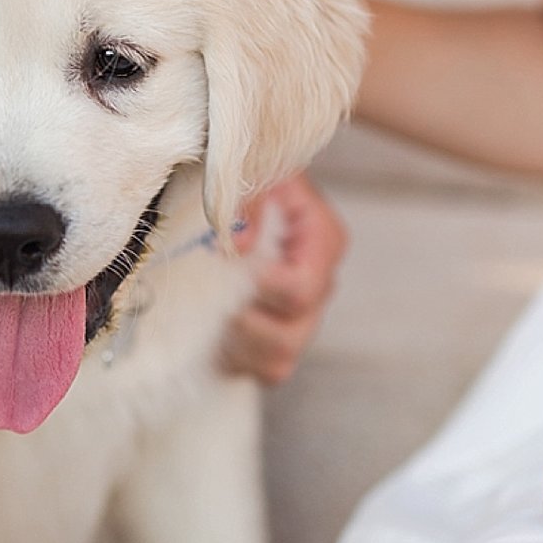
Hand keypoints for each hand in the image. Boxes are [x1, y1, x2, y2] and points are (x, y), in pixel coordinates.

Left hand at [218, 174, 346, 385]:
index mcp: (323, 243)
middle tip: (220, 299)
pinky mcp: (279, 334)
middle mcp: (319, 285)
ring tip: (219, 317)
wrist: (249, 191)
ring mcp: (301, 314)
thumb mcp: (254, 173)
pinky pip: (265, 370)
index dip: (267, 288)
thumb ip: (248, 202)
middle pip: (293, 333)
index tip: (236, 268)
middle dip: (248, 322)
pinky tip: (219, 335)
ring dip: (241, 344)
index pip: (304, 287)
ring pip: (280, 359)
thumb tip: (237, 244)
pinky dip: (240, 359)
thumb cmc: (253, 180)